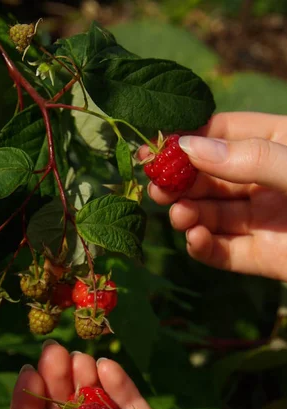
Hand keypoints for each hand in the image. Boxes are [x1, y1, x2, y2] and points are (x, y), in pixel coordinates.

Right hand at [138, 112, 286, 280]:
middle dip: (179, 181)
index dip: (187, 138)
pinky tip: (196, 239)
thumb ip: (250, 157)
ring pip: (211, 214)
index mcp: (278, 144)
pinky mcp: (260, 258)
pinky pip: (223, 252)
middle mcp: (264, 181)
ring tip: (179, 216)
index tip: (151, 148)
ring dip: (187, 213)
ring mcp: (261, 221)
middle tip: (156, 187)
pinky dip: (204, 247)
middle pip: (209, 176)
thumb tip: (189, 146)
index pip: (223, 132)